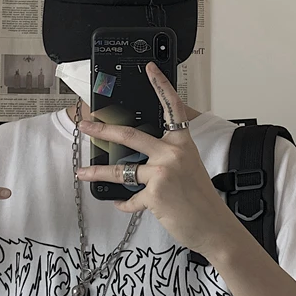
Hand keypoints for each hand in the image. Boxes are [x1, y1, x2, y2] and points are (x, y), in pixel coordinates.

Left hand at [76, 62, 234, 254]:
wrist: (213, 227)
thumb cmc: (200, 200)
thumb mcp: (189, 168)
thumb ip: (167, 156)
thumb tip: (136, 155)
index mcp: (183, 143)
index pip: (172, 108)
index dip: (161, 85)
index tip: (149, 68)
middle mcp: (172, 153)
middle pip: (130, 136)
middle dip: (102, 130)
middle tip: (85, 125)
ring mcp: (163, 173)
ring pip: (120, 170)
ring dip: (97, 172)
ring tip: (82, 172)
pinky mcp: (154, 194)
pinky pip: (129, 198)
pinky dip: (124, 203)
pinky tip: (121, 204)